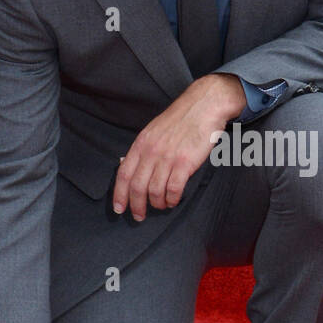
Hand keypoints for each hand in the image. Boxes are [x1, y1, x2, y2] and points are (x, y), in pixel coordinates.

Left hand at [112, 73, 245, 221]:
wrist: (204, 105)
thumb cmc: (181, 119)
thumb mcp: (153, 130)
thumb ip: (142, 149)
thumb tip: (126, 165)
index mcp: (141, 143)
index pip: (124, 174)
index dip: (119, 194)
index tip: (119, 208)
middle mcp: (152, 151)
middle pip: (137, 186)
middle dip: (136, 206)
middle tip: (139, 216)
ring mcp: (168, 157)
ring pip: (155, 191)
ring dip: (157, 204)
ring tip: (161, 206)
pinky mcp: (185, 162)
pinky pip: (173, 189)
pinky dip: (172, 199)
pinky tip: (173, 200)